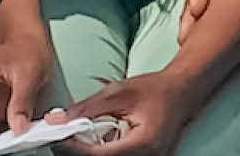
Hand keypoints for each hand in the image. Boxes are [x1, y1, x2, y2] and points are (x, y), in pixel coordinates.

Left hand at [50, 71, 186, 155]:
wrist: (183, 93)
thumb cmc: (156, 90)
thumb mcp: (118, 92)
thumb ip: (86, 108)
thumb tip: (58, 119)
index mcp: (142, 145)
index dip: (72, 148)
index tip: (57, 135)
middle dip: (77, 152)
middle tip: (62, 136)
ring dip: (88, 152)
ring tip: (78, 135)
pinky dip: (100, 152)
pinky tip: (95, 139)